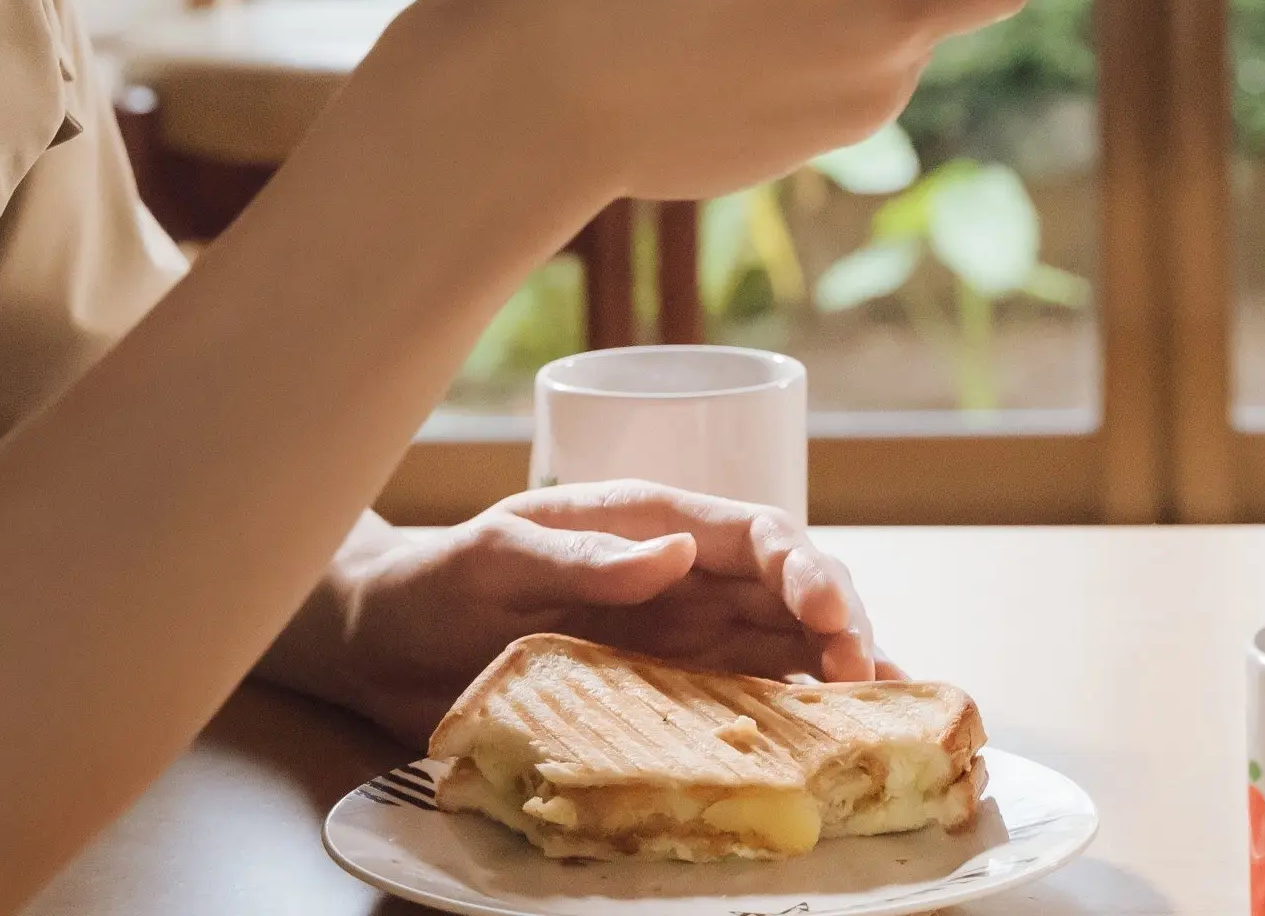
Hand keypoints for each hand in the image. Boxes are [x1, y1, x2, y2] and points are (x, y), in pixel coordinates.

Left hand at [277, 483, 889, 742]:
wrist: (382, 645)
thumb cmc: (433, 582)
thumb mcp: (494, 557)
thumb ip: (582, 556)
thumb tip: (674, 551)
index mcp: (650, 524)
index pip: (753, 532)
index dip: (804, 565)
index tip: (827, 610)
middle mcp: (681, 578)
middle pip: (790, 590)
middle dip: (841, 621)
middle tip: (866, 673)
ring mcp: (680, 639)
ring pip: (786, 646)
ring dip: (838, 670)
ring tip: (882, 709)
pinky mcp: (667, 695)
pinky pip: (747, 701)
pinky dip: (797, 715)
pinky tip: (838, 740)